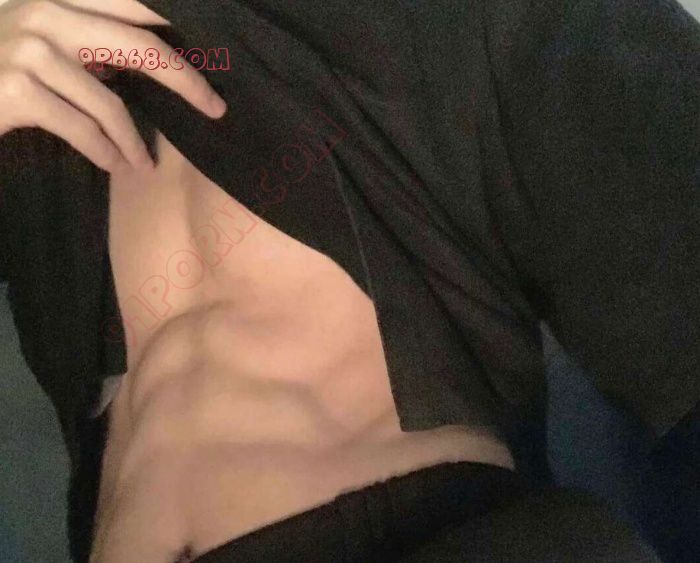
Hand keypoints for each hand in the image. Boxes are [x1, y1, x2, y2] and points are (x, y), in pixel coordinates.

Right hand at [0, 0, 226, 172]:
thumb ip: (86, 43)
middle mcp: (45, 13)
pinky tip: (116, 164)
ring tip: (144, 163)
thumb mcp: (39, 40)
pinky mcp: (17, 90)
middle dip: (186, 79)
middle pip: (140, 45)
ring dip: (134, 141)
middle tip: (215, 107)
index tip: (216, 45)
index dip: (176, 19)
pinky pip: (83, 129)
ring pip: (110, 102)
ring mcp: (29, 50)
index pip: (133, 2)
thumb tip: (142, 65)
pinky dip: (106, 152)